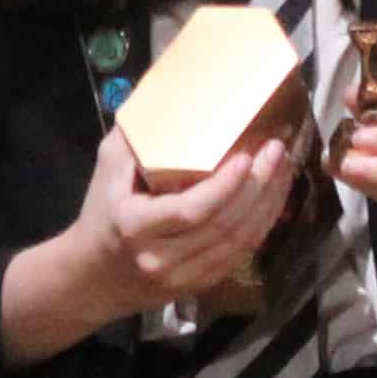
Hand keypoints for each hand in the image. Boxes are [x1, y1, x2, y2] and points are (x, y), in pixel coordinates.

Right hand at [3, 127, 298, 364]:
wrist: (94, 276)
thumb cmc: (102, 214)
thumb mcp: (106, 169)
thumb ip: (134, 136)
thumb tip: (169, 93)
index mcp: (135, 226)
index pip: (189, 211)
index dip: (224, 187)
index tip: (246, 156)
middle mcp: (161, 256)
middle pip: (223, 225)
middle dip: (258, 187)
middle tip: (276, 151)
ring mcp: (184, 276)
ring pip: (239, 242)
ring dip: (268, 204)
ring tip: (282, 169)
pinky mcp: (200, 284)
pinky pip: (240, 254)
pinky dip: (262, 225)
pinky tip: (272, 199)